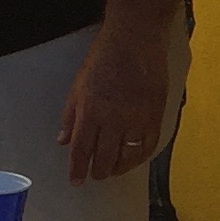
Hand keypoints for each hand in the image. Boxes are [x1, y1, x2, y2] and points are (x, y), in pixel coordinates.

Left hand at [58, 25, 169, 185]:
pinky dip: (140, 158)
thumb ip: (71, 116)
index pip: (82, 151)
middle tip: (95, 174)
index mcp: (91, 112)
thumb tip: (64, 140)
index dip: (78, 169)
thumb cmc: (104, 58)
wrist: (136, 40)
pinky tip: (133, 159)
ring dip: (118, 168)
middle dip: (98, 171)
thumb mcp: (78, 85)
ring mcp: (137, 120)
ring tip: (113, 169)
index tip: (76, 181)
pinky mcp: (156, 116)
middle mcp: (114, 120)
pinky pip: (148, 147)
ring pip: (128, 158)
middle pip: (105, 159)